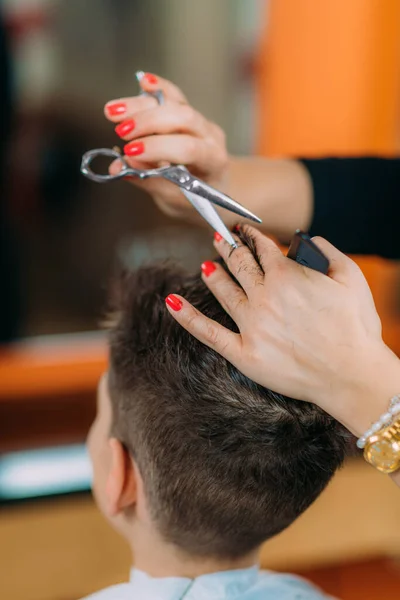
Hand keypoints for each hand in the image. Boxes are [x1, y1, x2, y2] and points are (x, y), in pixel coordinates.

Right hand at [104, 72, 228, 222]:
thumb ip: (149, 181)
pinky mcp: (188, 113)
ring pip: (174, 104)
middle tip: (121, 132)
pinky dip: (158, 88)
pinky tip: (143, 81)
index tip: (130, 152)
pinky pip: (174, 96)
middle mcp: (211, 136)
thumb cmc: (194, 199)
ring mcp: (201, 122)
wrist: (212, 189)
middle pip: (182, 118)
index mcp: (214, 161)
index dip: (157, 147)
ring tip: (112, 112)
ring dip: (141, 106)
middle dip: (148, 122)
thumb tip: (119, 166)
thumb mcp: (174, 200)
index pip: (188, 148)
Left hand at [165, 227, 399, 433]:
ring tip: (205, 264)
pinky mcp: (243, 352)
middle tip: (219, 238)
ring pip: (223, 291)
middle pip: (239, 265)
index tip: (246, 231)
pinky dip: (187, 317)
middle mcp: (264, 296)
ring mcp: (251, 324)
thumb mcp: (352, 278)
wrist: (351, 374)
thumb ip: (328, 251)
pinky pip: (208, 332)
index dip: (252, 237)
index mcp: (287, 275)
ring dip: (213, 274)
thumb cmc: (355, 328)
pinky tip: (171, 302)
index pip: (263, 249)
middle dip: (228, 248)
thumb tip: (309, 238)